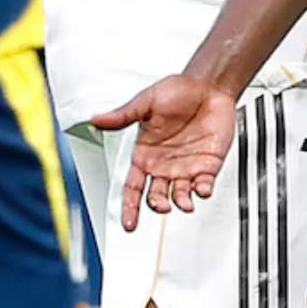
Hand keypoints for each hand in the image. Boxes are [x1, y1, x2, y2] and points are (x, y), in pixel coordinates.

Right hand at [90, 75, 237, 231]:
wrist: (209, 85)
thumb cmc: (178, 91)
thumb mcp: (147, 101)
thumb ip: (123, 115)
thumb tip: (97, 118)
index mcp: (145, 155)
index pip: (133, 188)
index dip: (130, 206)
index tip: (128, 223)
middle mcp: (164, 165)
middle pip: (156, 196)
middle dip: (158, 205)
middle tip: (161, 206)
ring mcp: (186, 166)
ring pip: (180, 195)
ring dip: (182, 202)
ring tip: (184, 202)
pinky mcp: (208, 164)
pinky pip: (205, 184)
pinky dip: (204, 190)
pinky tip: (202, 188)